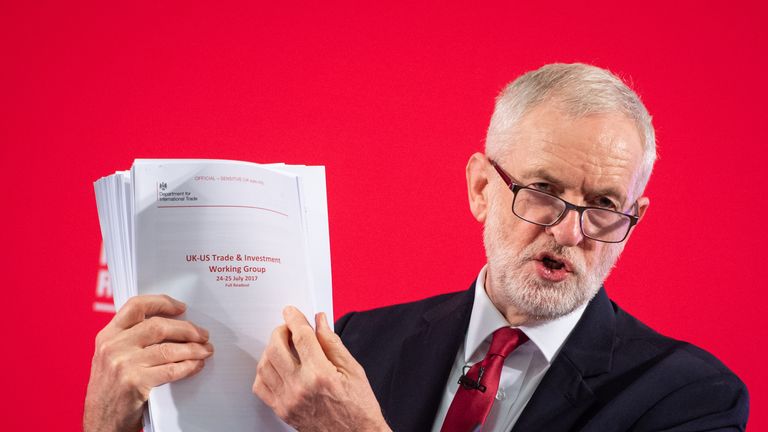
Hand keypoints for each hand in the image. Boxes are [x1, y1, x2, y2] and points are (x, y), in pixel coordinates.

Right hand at [83, 295, 212, 431]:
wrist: (100, 424)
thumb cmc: (111, 391)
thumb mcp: (111, 358)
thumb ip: (131, 339)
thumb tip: (173, 325)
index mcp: (107, 335)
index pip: (136, 306)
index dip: (162, 303)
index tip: (182, 307)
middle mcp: (113, 346)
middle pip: (159, 326)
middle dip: (186, 329)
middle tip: (203, 334)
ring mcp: (123, 364)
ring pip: (169, 348)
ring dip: (193, 349)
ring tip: (206, 350)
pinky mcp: (135, 382)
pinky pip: (171, 370)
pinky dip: (188, 366)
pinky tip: (197, 365)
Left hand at [253, 306, 389, 431]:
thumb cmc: (358, 407)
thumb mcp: (352, 370)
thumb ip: (332, 343)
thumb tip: (320, 322)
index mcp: (321, 374)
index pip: (301, 337)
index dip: (295, 319)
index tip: (292, 311)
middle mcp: (301, 387)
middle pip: (277, 347)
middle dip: (281, 330)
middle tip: (289, 327)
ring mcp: (288, 400)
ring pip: (265, 365)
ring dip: (271, 348)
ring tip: (283, 344)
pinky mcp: (282, 410)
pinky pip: (261, 386)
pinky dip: (264, 371)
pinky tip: (276, 365)